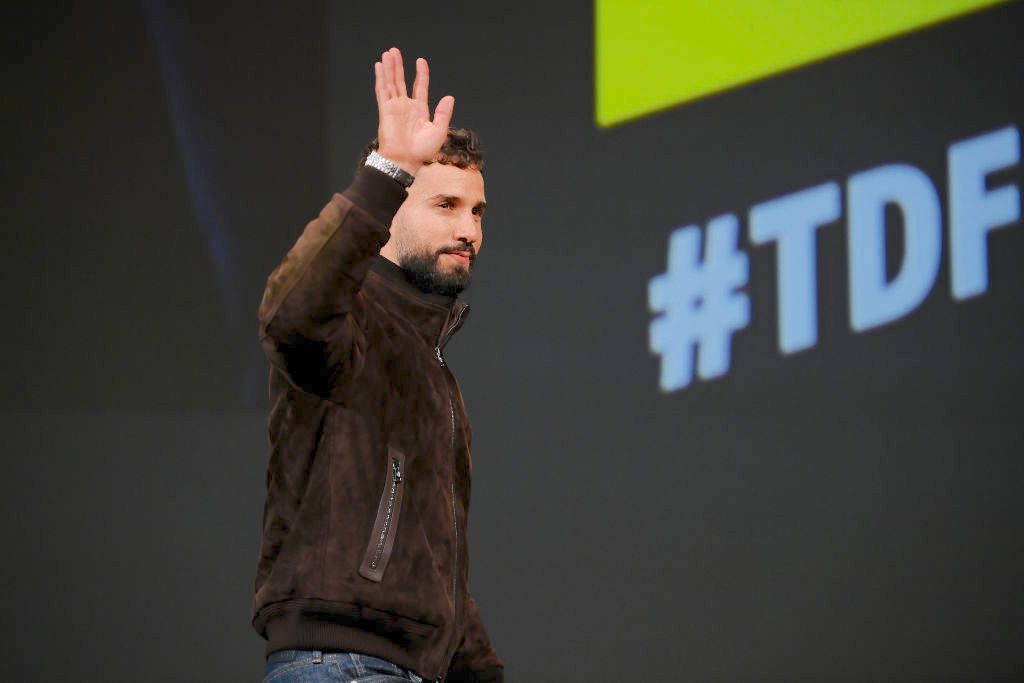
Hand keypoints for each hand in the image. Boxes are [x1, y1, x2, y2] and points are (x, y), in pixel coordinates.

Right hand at [374, 47, 453, 175]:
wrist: (405, 160)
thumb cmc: (422, 151)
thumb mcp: (439, 131)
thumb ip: (443, 113)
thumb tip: (450, 97)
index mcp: (419, 110)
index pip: (420, 87)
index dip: (421, 74)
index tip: (421, 61)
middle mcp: (406, 106)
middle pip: (401, 81)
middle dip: (399, 66)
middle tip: (395, 51)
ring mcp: (395, 107)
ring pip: (391, 82)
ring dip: (389, 68)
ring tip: (388, 53)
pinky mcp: (385, 109)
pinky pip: (382, 90)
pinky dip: (381, 77)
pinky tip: (380, 66)